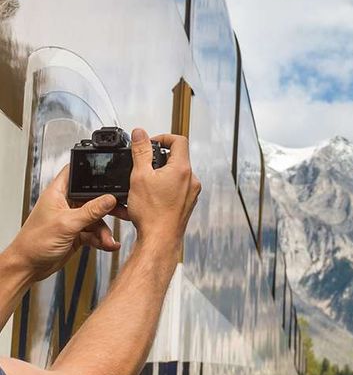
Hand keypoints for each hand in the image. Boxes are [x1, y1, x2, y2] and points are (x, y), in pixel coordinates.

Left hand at [7, 167, 122, 283]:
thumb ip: (91, 211)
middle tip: (123, 210)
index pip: (76, 173)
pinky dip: (102, 239)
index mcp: (58, 193)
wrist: (29, 267)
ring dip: (105, 229)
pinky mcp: (76, 233)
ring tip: (109, 239)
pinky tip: (108, 244)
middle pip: (93, 197)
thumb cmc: (34, 242)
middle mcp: (66, 203)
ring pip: (96, 218)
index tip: (111, 174)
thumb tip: (109, 198)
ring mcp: (72, 219)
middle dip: (108, 206)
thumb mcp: (67, 224)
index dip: (92, 171)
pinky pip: (94, 232)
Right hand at [125, 129, 200, 253]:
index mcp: (182, 169)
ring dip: (157, 176)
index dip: (163, 137)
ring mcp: (190, 194)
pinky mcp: (186, 205)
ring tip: (141, 185)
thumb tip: (140, 133)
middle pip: (176, 159)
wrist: (159, 241)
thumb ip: (141, 152)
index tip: (150, 144)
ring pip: (173, 176)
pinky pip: (174, 190)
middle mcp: (191, 180)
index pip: (179, 141)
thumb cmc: (152, 213)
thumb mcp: (140, 176)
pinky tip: (146, 199)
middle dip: (157, 160)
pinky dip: (161, 190)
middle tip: (142, 166)